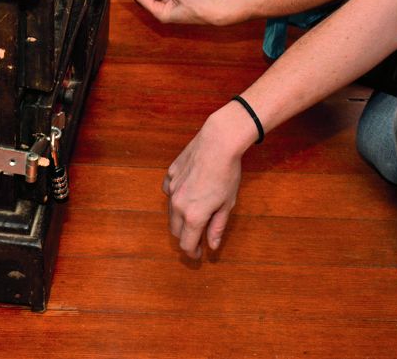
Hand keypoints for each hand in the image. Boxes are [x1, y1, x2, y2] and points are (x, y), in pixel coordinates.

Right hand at [163, 104, 254, 257]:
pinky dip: (175, 197)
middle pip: (176, 231)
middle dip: (186, 238)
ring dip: (180, 220)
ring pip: (171, 213)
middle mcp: (178, 205)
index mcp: (194, 216)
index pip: (187, 244)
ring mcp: (172, 189)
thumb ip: (217, 227)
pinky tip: (187, 193)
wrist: (219, 142)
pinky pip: (168, 192)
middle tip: (198, 239)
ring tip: (195, 216)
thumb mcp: (227, 204)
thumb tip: (212, 245)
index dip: (193, 253)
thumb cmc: (227, 174)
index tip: (200, 254)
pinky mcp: (170, 174)